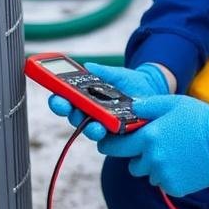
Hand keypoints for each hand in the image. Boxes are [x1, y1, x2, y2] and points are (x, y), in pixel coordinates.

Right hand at [46, 62, 171, 140]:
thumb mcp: (117, 74)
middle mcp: (89, 113)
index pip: (65, 100)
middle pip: (73, 116)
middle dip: (70, 113)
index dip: (58, 100)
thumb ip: (103, 72)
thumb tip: (88, 66)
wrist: (152, 91)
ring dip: (90, 128)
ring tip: (96, 126)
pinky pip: (109, 141)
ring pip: (89, 130)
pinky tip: (113, 131)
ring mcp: (102, 125)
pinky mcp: (116, 136)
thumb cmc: (130, 81)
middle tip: (70, 109)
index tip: (56, 97)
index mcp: (84, 97)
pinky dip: (110, 136)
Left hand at [97, 94, 208, 196]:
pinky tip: (184, 163)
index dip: (110, 145)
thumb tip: (130, 108)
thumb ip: (147, 106)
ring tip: (175, 153)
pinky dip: (170, 176)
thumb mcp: (172, 103)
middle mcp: (152, 159)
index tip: (108, 144)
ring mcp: (164, 175)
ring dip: (155, 167)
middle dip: (138, 156)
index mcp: (148, 137)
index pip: (116, 147)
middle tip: (155, 147)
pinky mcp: (175, 187)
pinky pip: (164, 183)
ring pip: (149, 174)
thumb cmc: (201, 119)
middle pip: (132, 164)